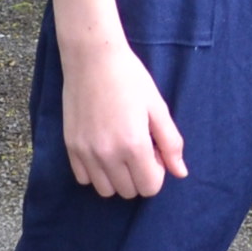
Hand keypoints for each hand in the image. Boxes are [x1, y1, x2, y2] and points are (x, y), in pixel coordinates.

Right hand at [60, 32, 187, 198]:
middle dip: (139, 175)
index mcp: (134, 145)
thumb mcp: (157, 107)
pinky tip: (102, 148)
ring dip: (117, 177)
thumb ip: (171, 143)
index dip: (157, 172)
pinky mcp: (70, 147)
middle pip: (129, 192)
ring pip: (105, 190)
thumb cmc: (130, 79)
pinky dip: (95, 171)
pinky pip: (84, 178)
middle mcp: (108, 155)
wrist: (92, 59)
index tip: (154, 150)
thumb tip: (180, 173)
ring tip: (120, 150)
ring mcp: (86, 153)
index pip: (150, 188)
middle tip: (138, 147)